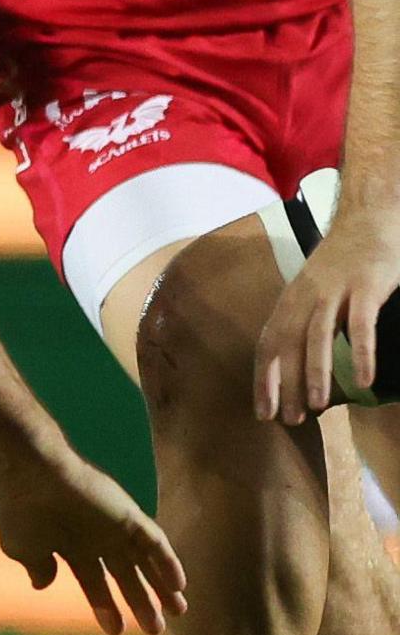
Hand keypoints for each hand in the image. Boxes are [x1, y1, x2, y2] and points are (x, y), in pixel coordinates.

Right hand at [0, 441, 185, 634]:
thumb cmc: (21, 510)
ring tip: (178, 612)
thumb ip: (37, 567)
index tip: (116, 631)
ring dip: (161, 586)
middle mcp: (96, 538)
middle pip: (125, 575)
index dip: (106, 607)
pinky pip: (155, 542)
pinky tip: (178, 585)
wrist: (31, 475)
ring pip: (145, 561)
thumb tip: (42, 585)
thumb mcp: (21, 548)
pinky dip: (167, 562)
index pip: (94, 582)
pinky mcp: (128, 515)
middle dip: (140, 602)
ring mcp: (114, 526)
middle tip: (155, 630)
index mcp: (70, 547)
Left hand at [257, 198, 399, 421]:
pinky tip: (365, 381)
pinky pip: (361, 325)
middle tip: (287, 420)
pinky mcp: (367, 286)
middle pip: (287, 344)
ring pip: (318, 336)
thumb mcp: (317, 287)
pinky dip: (360, 353)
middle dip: (284, 384)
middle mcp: (307, 294)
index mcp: (292, 298)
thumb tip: (303, 361)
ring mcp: (337, 289)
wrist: (371, 214)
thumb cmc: (346, 259)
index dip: (264, 379)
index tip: (263, 412)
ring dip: (316, 373)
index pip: (269, 344)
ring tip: (317, 406)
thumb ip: (309, 319)